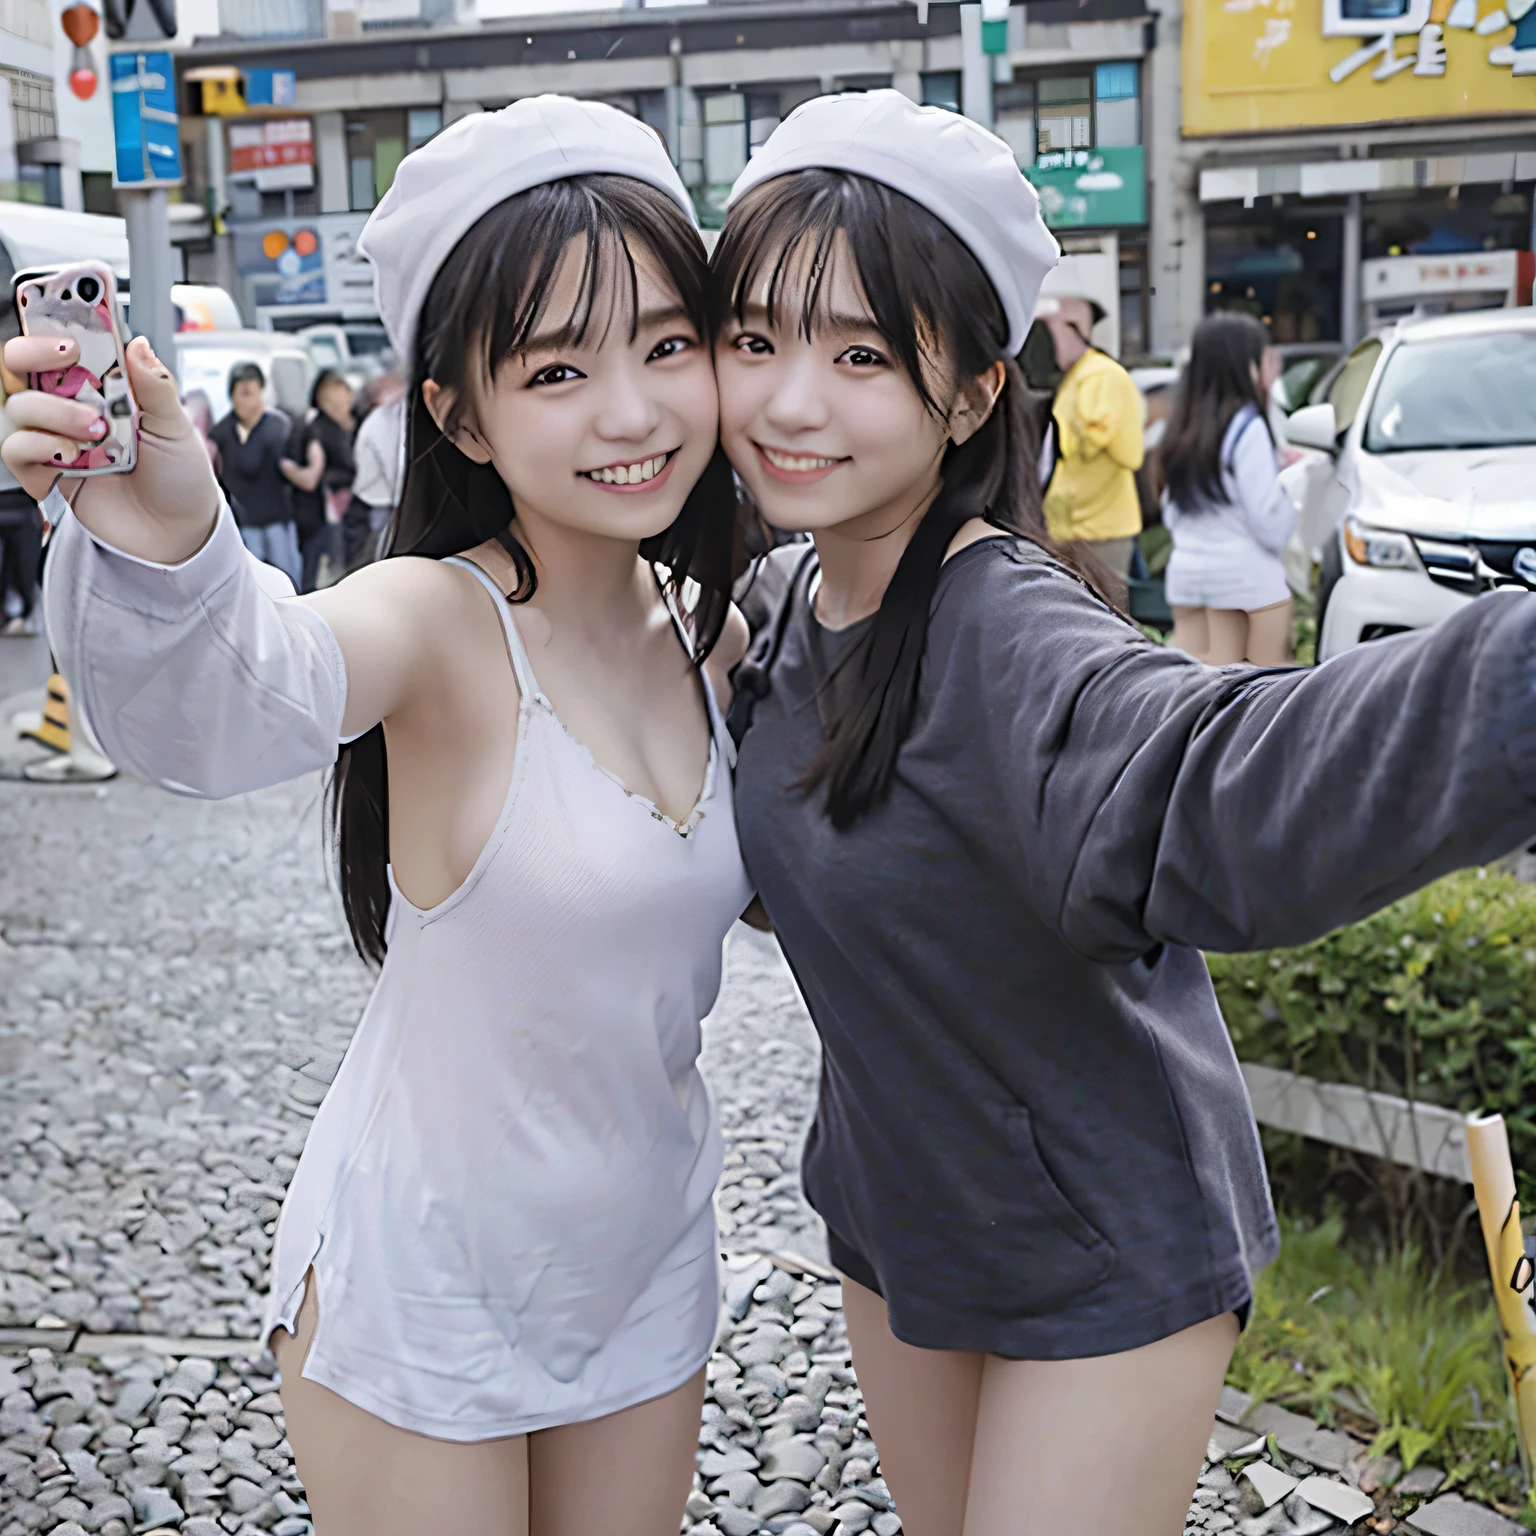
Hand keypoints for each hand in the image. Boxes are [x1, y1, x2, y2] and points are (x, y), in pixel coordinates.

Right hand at [1, 334, 219, 564]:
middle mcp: (71, 409)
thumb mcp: (177, 429)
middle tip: (68, 355)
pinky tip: (72, 454)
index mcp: (102, 390)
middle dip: (36, 351)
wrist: (180, 535)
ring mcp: (56, 439)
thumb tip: (137, 344)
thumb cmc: (179, 481)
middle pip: (22, 365)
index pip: (64, 345)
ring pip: (20, 405)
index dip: (56, 321)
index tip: (66, 304)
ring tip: (97, 429)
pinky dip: (40, 445)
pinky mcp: (47, 475)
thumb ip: (154, 386)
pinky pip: (16, 449)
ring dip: (57, 410)